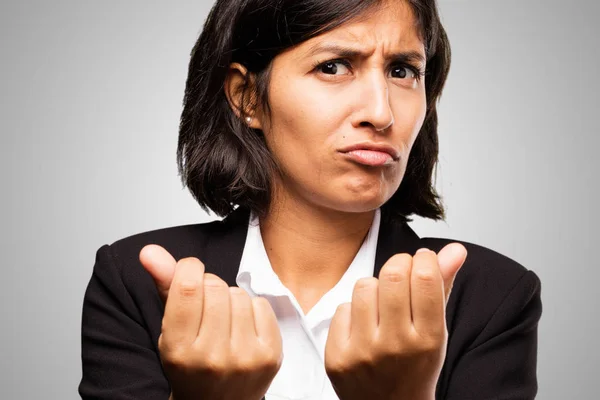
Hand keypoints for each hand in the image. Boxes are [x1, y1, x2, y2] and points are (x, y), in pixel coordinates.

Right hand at [139, 245, 282, 399]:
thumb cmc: (191, 363)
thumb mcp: (169, 328)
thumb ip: (163, 285)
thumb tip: (149, 250)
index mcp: (178, 350)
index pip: (187, 287)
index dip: (189, 269)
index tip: (189, 272)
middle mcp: (211, 357)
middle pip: (215, 286)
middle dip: (209, 286)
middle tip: (205, 308)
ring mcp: (244, 358)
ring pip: (239, 294)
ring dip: (230, 299)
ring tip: (223, 321)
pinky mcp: (270, 356)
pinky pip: (262, 304)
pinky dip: (252, 309)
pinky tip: (242, 328)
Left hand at [324, 243, 466, 399]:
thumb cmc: (415, 365)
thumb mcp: (437, 330)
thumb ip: (443, 287)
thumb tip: (455, 248)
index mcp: (428, 340)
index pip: (425, 278)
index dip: (423, 259)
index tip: (422, 261)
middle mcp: (396, 347)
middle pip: (392, 275)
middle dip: (398, 264)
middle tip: (401, 272)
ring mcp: (363, 353)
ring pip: (364, 286)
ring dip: (374, 287)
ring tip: (382, 304)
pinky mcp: (337, 357)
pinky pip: (342, 308)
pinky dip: (353, 311)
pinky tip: (363, 326)